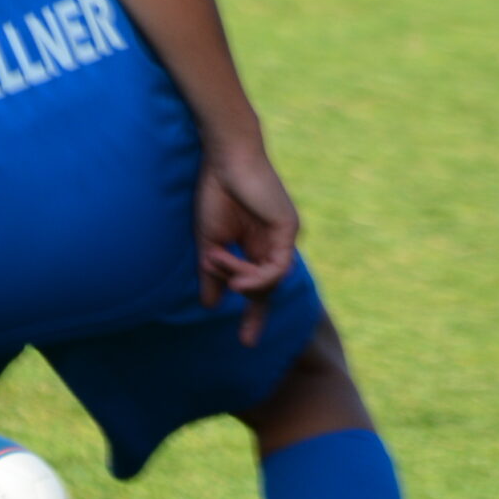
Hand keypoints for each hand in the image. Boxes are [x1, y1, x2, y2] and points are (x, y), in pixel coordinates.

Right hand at [196, 138, 300, 343]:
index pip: (260, 287)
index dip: (254, 314)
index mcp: (258, 246)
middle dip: (252, 305)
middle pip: (267, 289)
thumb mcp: (209, 243)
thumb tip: (210, 305)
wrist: (224, 157)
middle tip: (239, 324)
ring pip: (270, 281)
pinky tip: (238, 278)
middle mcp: (275, 244)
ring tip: (218, 263)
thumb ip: (213, 275)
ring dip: (242, 280)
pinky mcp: (289, 229)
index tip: (246, 341)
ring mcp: (285, 237)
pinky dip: (256, 277)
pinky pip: (277, 268)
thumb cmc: (215, 192)